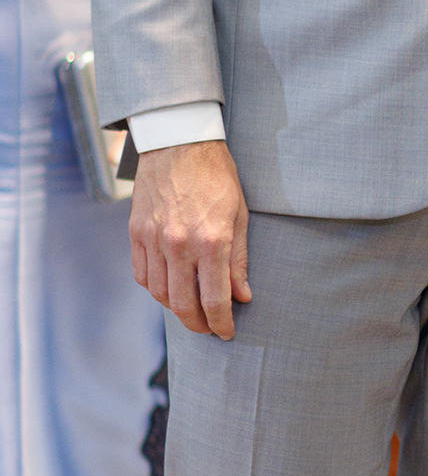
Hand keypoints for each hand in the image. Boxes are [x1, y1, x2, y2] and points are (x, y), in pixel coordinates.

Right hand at [130, 139, 250, 339]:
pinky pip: (142, 274)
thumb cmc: (217, 177)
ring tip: (192, 312)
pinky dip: (156, 289)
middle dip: (199, 324)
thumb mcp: (240, 215)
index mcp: (212, 241)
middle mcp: (180, 245)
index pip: (215, 299)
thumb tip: (242, 295)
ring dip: (176, 310)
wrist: (178, 142)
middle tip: (210, 329)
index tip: (227, 332)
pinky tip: (169, 289)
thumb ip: (239, 260)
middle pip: (183, 304)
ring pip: (160, 294)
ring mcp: (154, 239)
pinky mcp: (136, 233)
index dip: (222, 323)